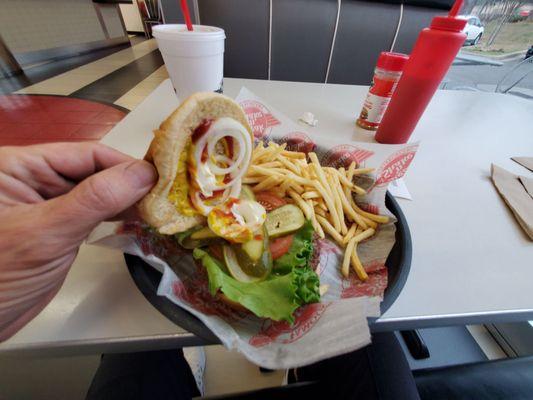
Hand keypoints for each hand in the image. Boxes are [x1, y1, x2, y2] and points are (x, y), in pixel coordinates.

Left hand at [0, 142, 156, 340]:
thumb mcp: (48, 232)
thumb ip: (96, 199)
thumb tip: (144, 173)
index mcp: (20, 165)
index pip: (85, 153)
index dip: (124, 164)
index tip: (161, 178)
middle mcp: (34, 178)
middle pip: (93, 169)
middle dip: (129, 182)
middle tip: (166, 194)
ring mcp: (48, 203)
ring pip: (97, 191)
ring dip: (126, 199)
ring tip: (158, 206)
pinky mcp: (59, 226)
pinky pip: (94, 212)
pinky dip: (116, 214)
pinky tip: (138, 217)